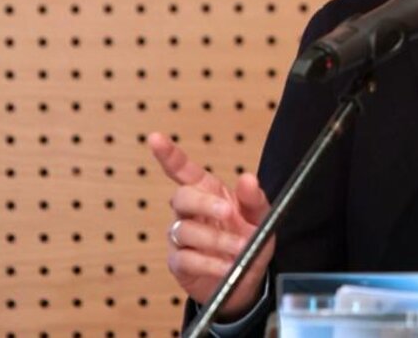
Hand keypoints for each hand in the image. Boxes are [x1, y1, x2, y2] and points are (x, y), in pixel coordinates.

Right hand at [149, 132, 275, 320]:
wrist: (248, 280)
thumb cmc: (251, 241)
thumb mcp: (262, 218)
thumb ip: (255, 199)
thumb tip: (247, 178)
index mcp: (209, 193)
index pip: (183, 171)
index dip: (169, 155)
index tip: (155, 138)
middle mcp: (190, 212)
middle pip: (181, 197)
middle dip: (204, 203)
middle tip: (229, 213)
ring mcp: (181, 237)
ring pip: (184, 230)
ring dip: (216, 239)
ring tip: (240, 248)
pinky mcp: (179, 262)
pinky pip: (185, 258)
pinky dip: (209, 262)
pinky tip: (226, 266)